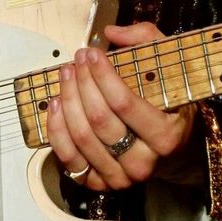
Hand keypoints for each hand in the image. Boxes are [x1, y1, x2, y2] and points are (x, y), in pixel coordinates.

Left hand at [47, 22, 196, 190]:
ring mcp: (118, 176)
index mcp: (164, 136)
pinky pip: (69, 159)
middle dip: (82, 84)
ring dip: (67, 102)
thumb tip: (112, 33)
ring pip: (81, 137)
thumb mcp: (169, 74)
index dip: (102, 75)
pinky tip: (55, 106)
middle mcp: (142, 162)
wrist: (167, 149)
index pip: (124, 104)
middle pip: (98, 120)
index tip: (90, 55)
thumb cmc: (167, 111)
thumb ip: (148, 43)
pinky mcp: (98, 182)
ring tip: (65, 77)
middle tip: (75, 63)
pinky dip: (57, 131)